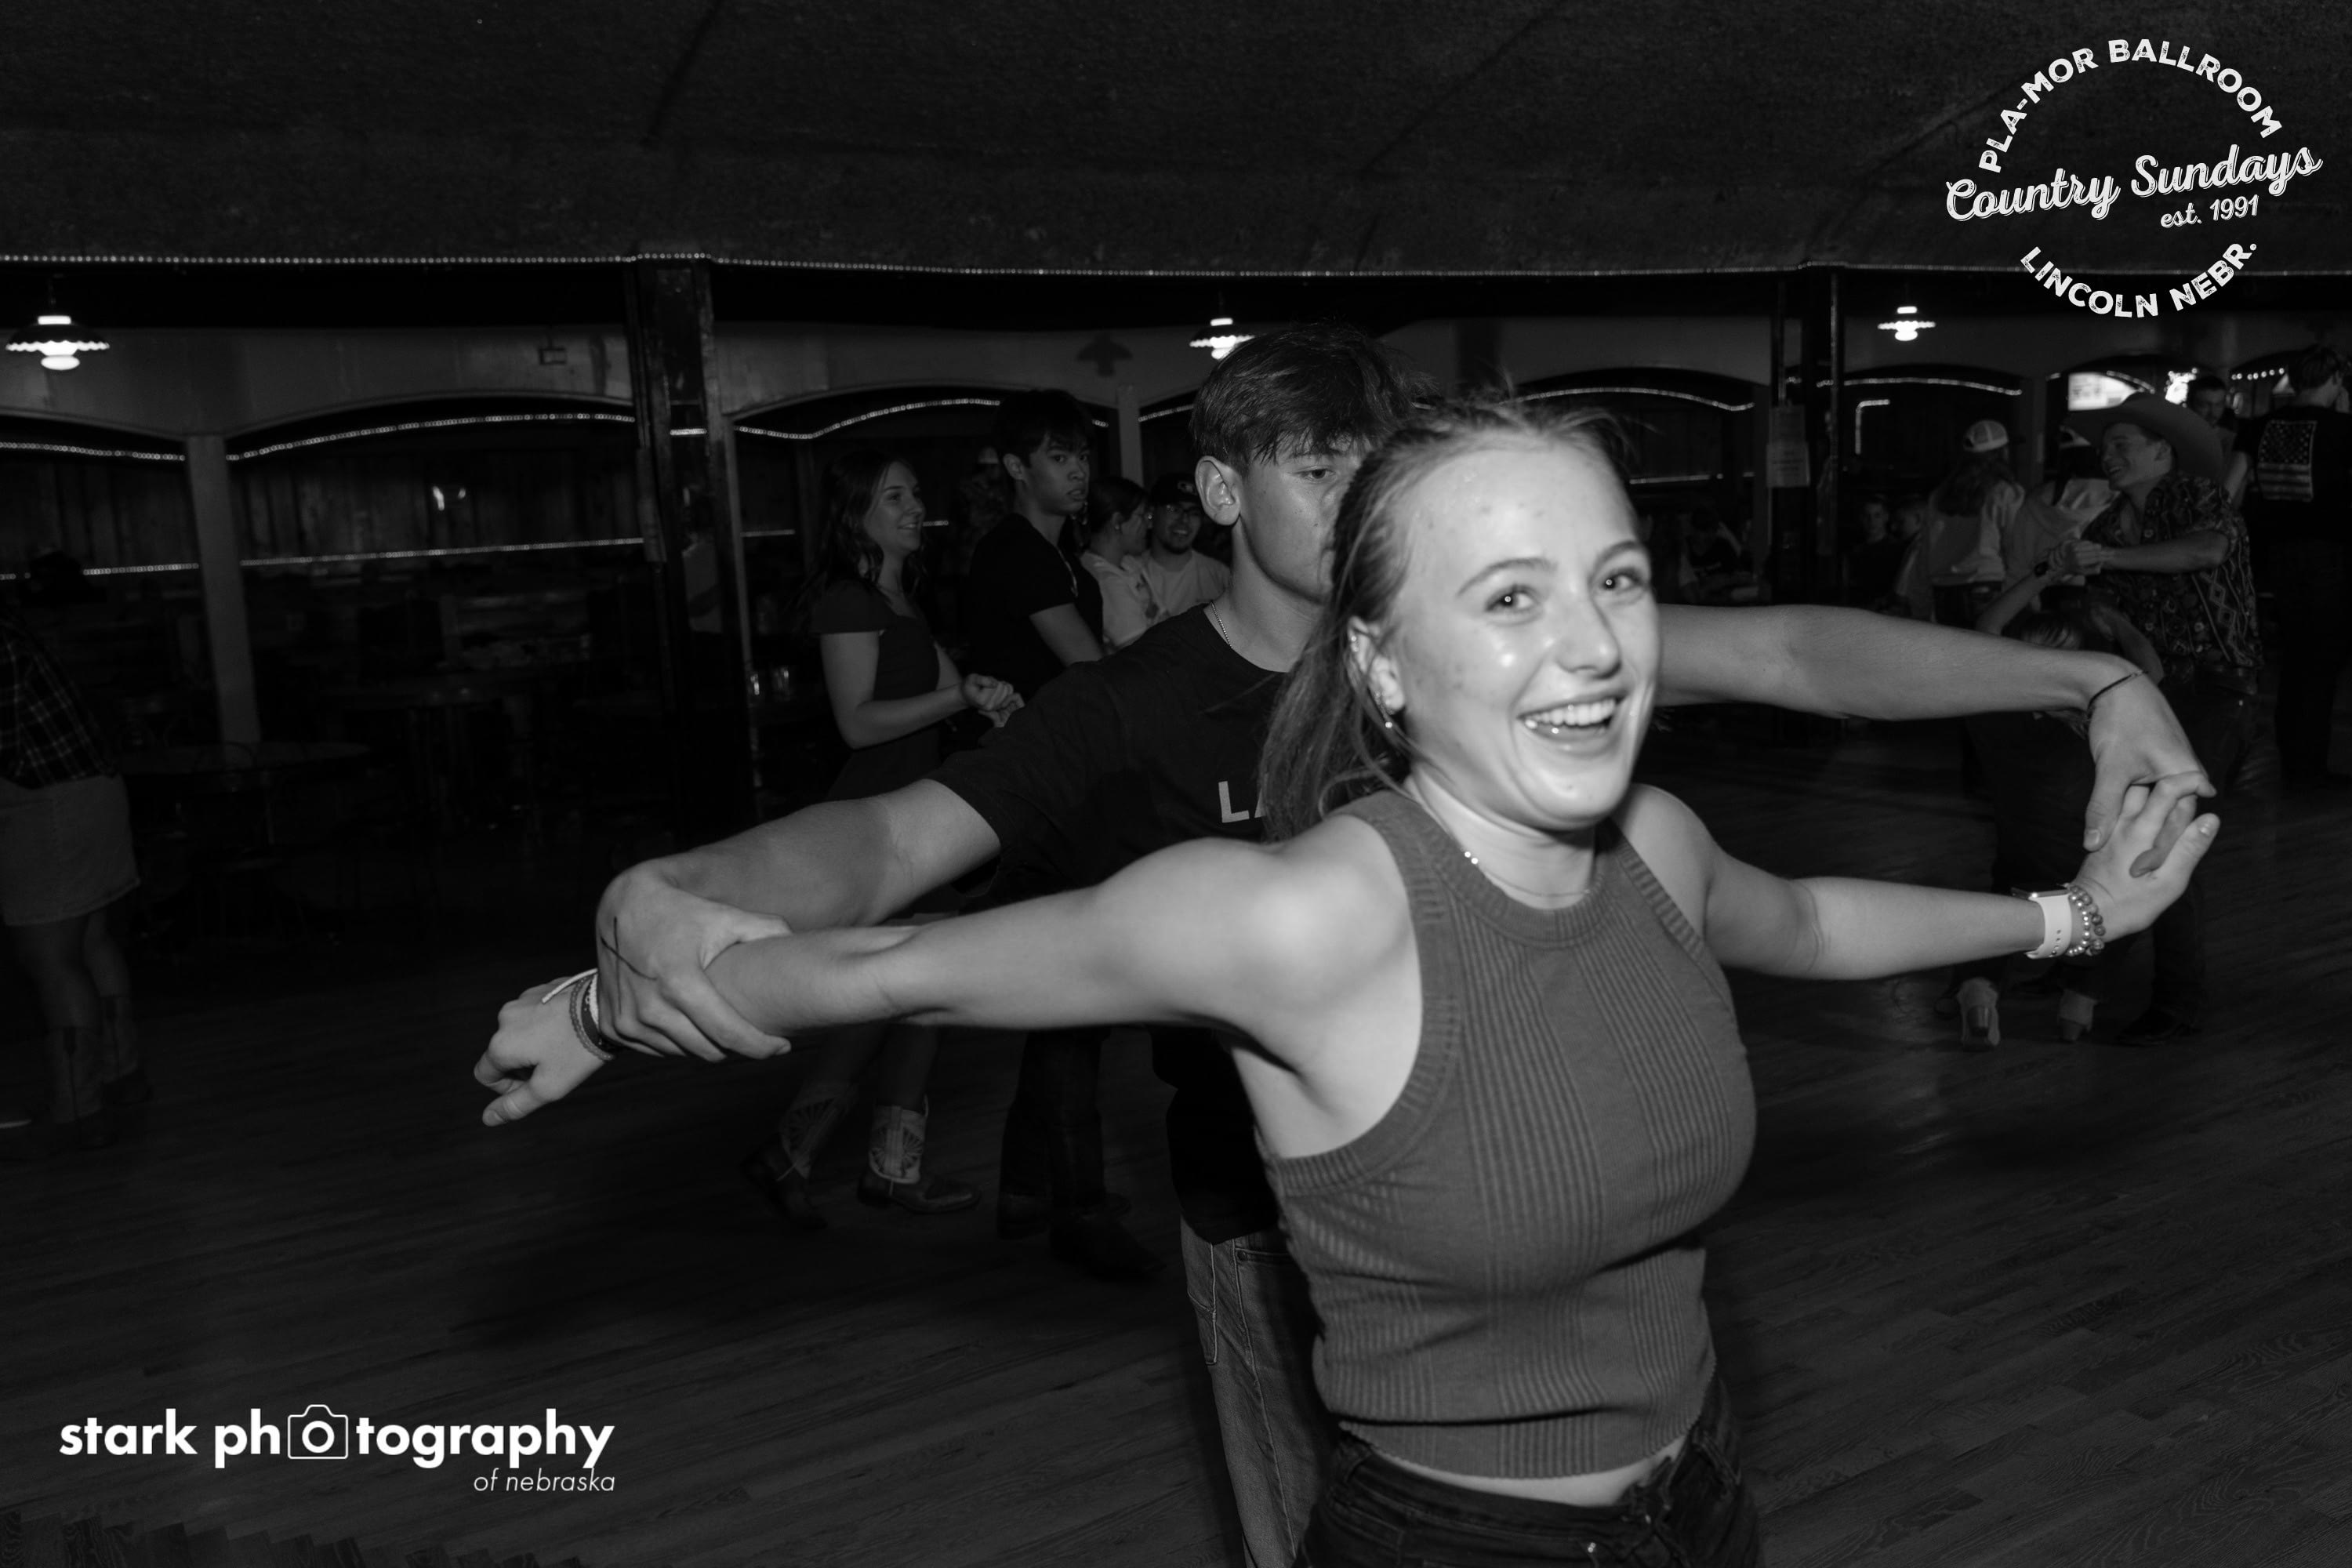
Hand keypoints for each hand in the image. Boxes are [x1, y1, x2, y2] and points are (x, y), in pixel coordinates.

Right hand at [476, 978, 611, 1125]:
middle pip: (503, 1053)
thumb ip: (516, 1105)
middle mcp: (505, 1018)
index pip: (485, 1075)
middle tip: (556, 1068)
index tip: (534, 1085)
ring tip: (566, 1047)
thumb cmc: (578, 1051)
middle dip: (523, 1066)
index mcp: (501, 1044)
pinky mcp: (541, 989)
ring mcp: (523, 1000)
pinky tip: (570, 1029)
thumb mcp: (548, 1087)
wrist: (608, 1009)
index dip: (506, 1087)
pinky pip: (536, 1015)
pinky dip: (546, 1025)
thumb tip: (488, 1118)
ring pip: (520, 1033)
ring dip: (535, 1045)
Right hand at [594, 863, 794, 1061]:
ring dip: (707, 1046)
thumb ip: (766, 929)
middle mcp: (649, 1007)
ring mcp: (627, 1020)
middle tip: (757, 1036)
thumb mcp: (724, 916)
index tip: (782, 1047)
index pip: (729, 1035)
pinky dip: (677, 1043)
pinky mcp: (614, 1026)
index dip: (760, 1046)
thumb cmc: (680, 912)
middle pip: (709, 1051)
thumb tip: (800, 944)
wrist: (622, 906)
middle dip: (738, 1048)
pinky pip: (656, 1049)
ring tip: (726, 1028)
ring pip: (683, 1053)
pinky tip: (694, 1025)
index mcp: (680, 982)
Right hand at [962, 673, 1022, 727]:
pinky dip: (1005, 687)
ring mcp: (995, 707)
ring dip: (999, 685)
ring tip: (989, 687)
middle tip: (985, 685)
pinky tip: (996, 688)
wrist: (967, 695)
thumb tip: (995, 684)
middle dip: (995, 682)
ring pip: (1007, 689)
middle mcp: (989, 707)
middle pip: (1002, 687)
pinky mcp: (1000, 706)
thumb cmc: (969, 685)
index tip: (981, 683)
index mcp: (981, 701)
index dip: (989, 679)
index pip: (995, 685)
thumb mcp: (973, 678)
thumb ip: (983, 680)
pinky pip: (1010, 692)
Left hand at [2052, 538, 2111, 575]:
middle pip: (2095, 551)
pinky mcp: (2073, 543)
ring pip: (2092, 545)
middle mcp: (2077, 554)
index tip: (2111, 556)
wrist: (2061, 563)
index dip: (2105, 557)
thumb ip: (2093, 570)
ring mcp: (2075, 548)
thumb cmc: (2074, 569)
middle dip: (2105, 552)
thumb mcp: (2083, 573)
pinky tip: (2094, 548)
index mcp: (2080, 562)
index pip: (2096, 558)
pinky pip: (2087, 542)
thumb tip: (2101, 565)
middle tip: (2112, 552)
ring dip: (2099, 548)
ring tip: (2104, 551)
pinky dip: (2092, 544)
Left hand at [2073, 773, 2217, 938]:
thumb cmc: (2132, 904)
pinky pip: (2122, 807)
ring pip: (2133, 794)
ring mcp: (2112, 826)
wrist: (2087, 913)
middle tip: (2191, 798)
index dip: (2191, 781)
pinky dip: (2140, 805)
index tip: (2208, 790)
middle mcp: (2125, 822)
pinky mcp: (2105, 834)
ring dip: (2153, 792)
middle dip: (2173, 783)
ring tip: (2171, 808)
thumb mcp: (2169, 882)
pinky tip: (2151, 819)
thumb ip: (2189, 848)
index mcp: (2143, 830)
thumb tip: (2210, 818)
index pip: (2169, 788)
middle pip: (2149, 785)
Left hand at [2082, 670, 2211, 870]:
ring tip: (2128, 860)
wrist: (2117, 687)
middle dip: (2154, 846)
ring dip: (2148, 831)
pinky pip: (2155, 798)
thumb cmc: (2121, 723)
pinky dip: (2141, 813)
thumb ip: (2103, 808)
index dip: (2156, 852)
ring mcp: (2176, 770)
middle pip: (2173, 820)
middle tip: (2132, 875)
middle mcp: (2188, 774)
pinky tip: (2124, 832)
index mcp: (2185, 776)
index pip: (2176, 826)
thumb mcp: (2111, 769)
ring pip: (2163, 810)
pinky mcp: (2161, 766)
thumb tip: (2093, 844)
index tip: (2137, 875)